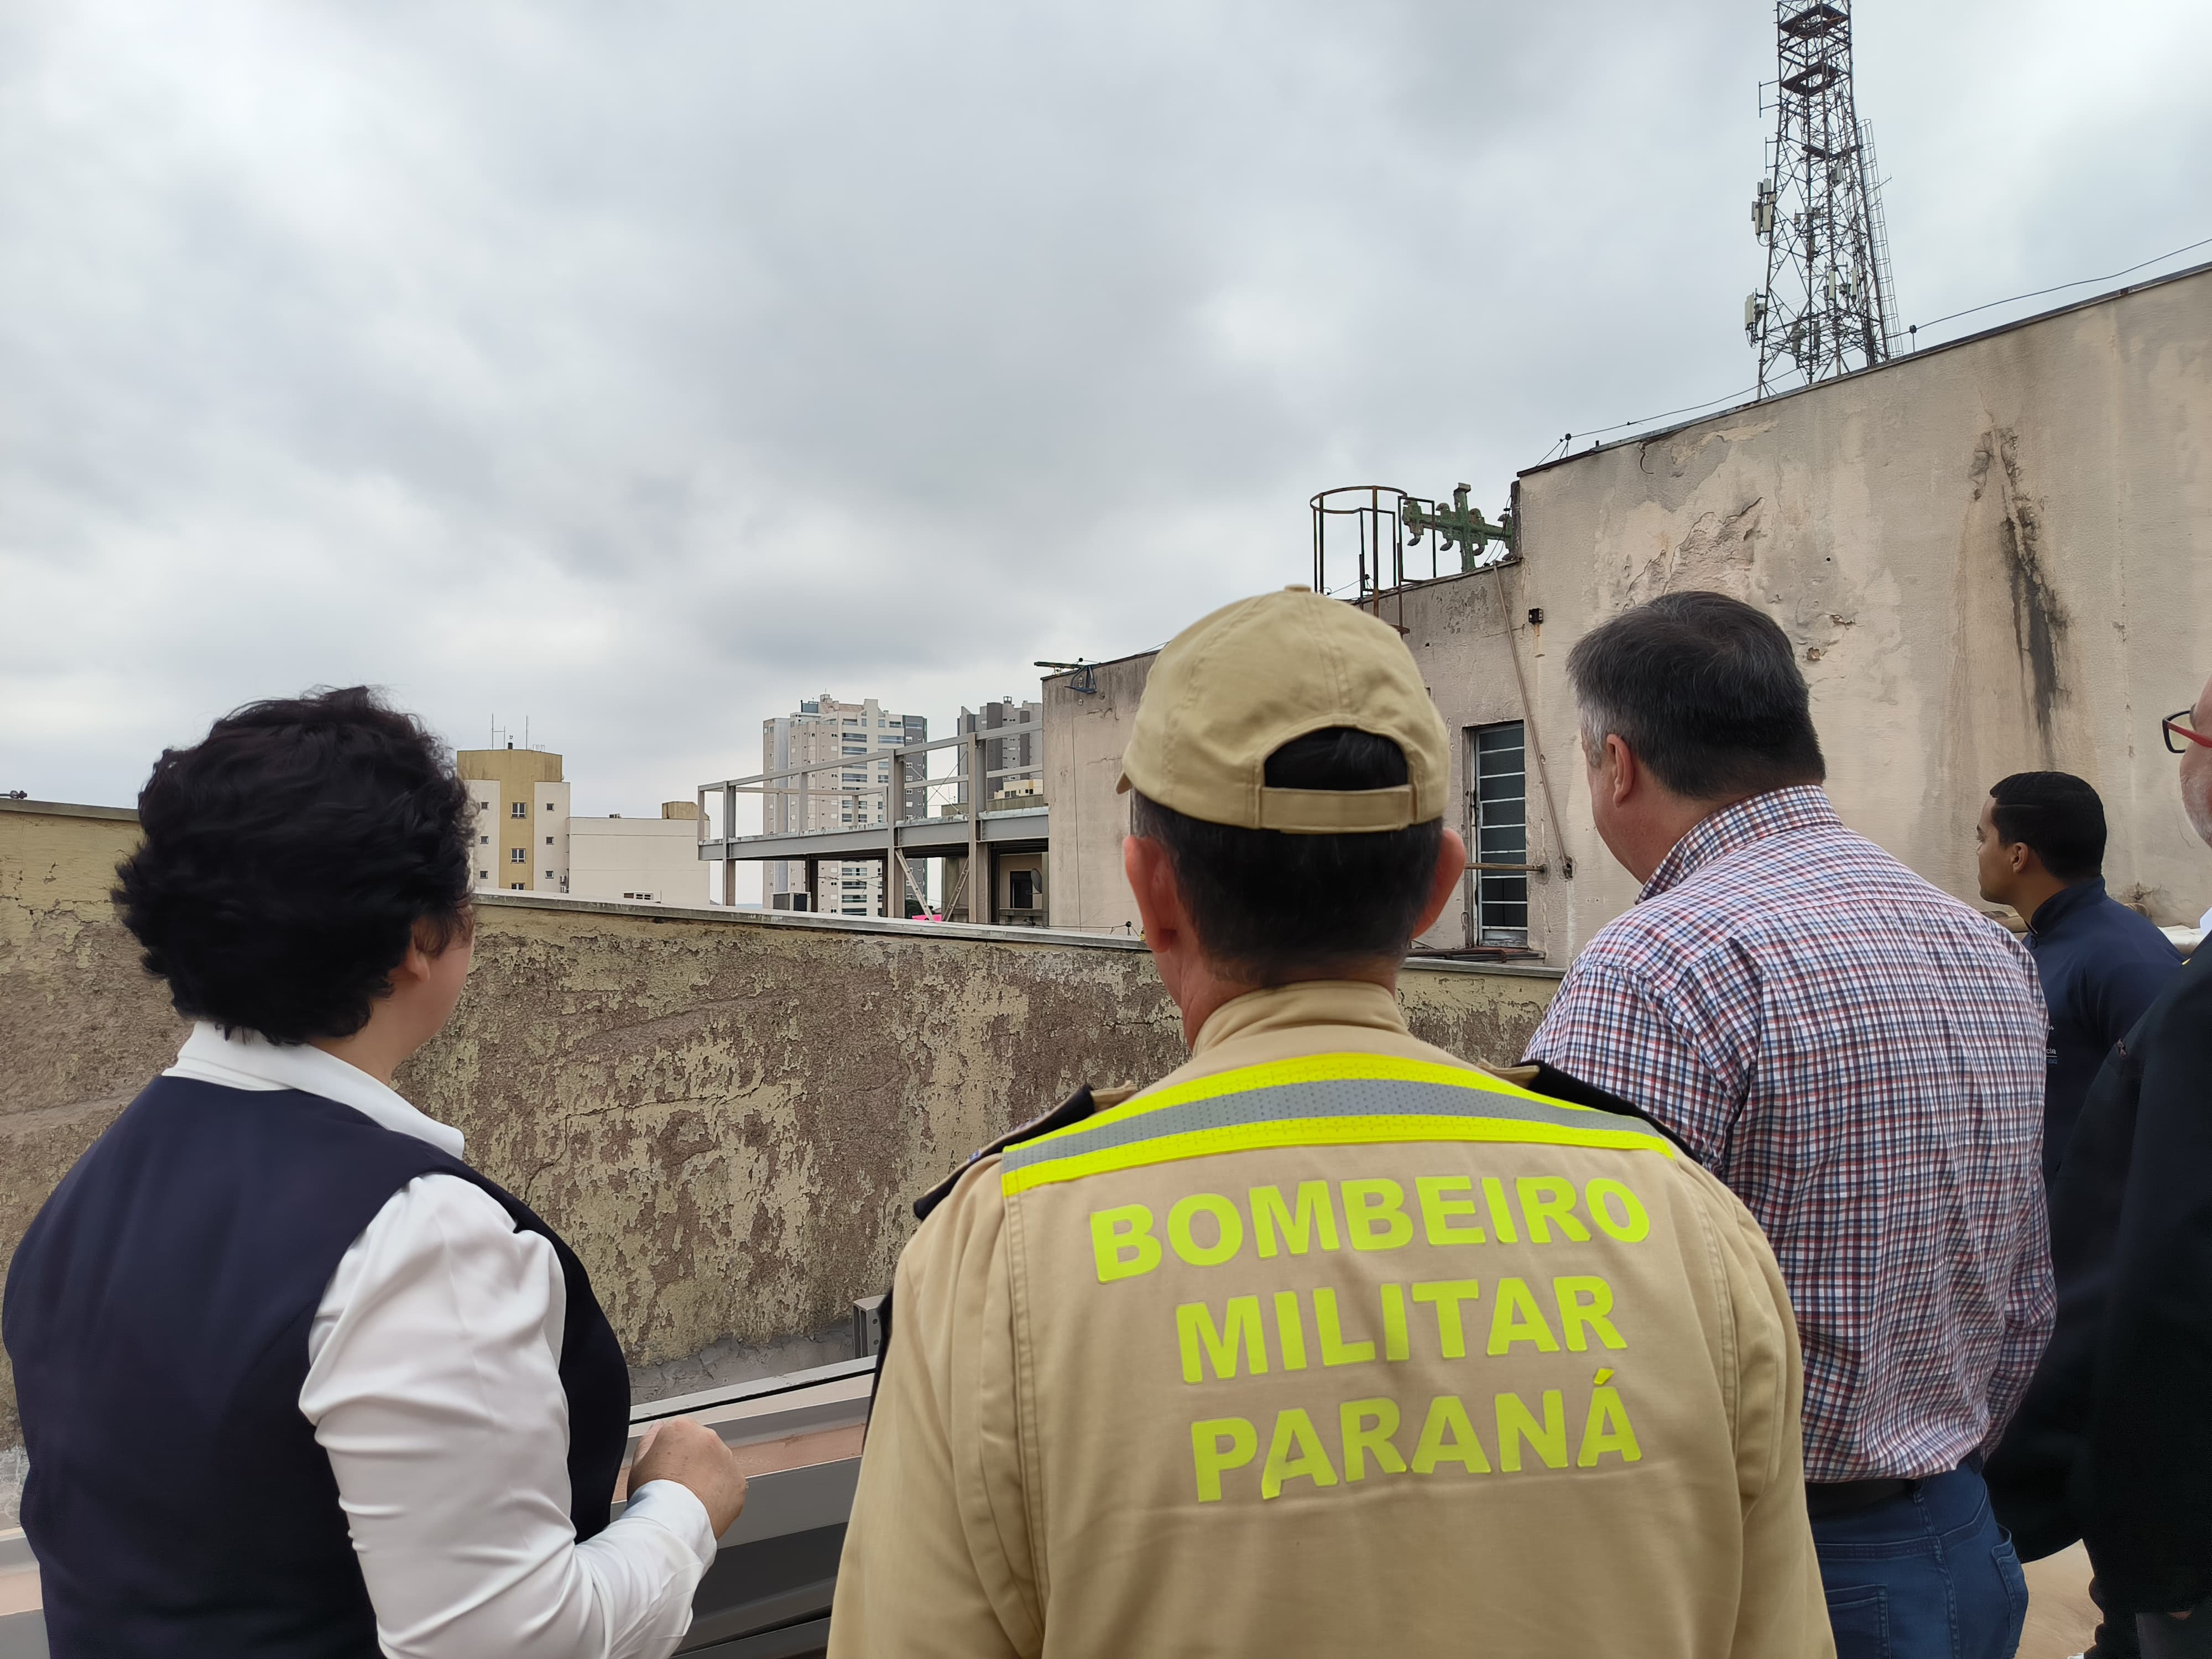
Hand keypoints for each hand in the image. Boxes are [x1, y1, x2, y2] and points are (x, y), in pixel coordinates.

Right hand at [629, 1418, 746, 1537]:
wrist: (671, 1524)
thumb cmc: (653, 1496)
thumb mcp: (639, 1462)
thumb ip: (650, 1438)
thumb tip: (659, 1428)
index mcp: (683, 1428)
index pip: (682, 1431)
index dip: (673, 1451)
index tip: (670, 1466)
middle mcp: (709, 1438)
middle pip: (702, 1446)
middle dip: (694, 1462)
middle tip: (679, 1484)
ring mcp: (726, 1459)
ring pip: (718, 1464)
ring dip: (709, 1476)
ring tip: (690, 1498)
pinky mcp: (738, 1481)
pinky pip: (730, 1485)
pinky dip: (721, 1494)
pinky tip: (703, 1505)